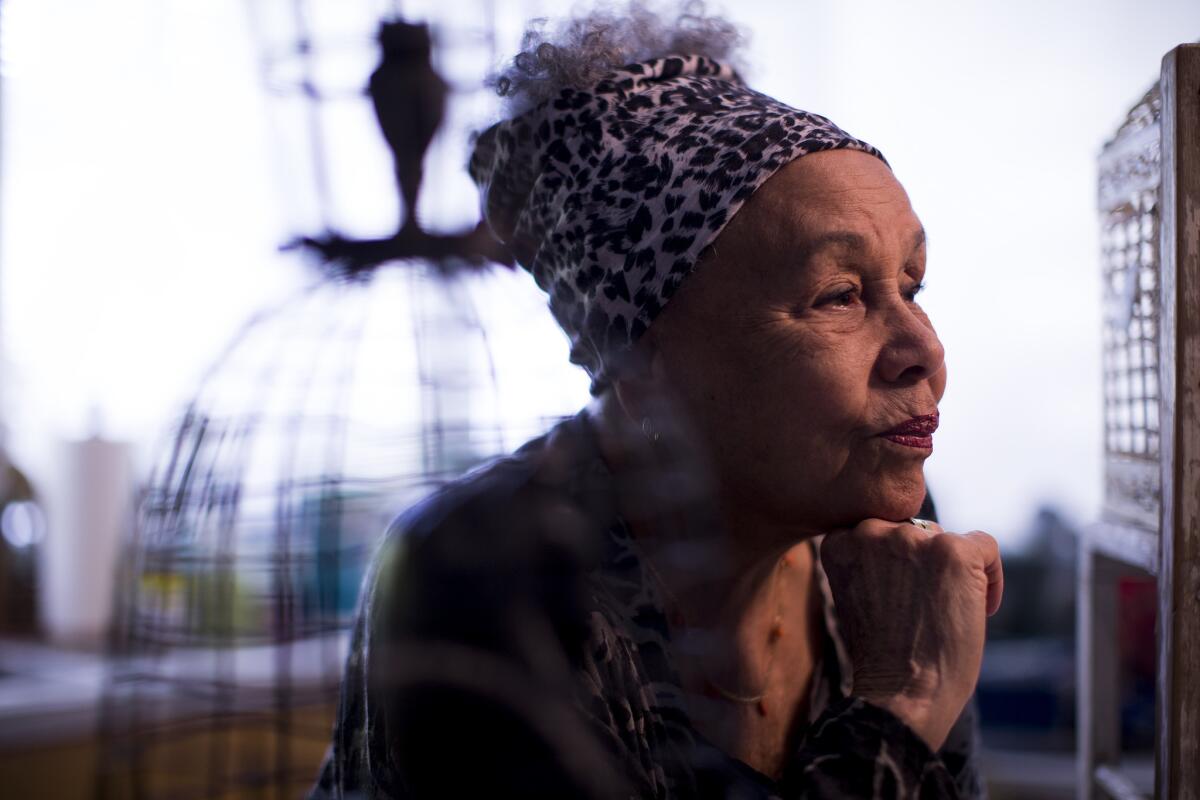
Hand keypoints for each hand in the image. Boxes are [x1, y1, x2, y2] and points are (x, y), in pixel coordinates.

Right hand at [819, 519, 1002, 750]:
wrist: (901, 693)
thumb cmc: (880, 655)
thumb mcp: (856, 592)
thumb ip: (871, 559)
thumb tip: (914, 541)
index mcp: (840, 540)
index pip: (878, 529)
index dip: (895, 563)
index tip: (901, 597)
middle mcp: (871, 530)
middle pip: (912, 532)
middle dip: (924, 566)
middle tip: (926, 609)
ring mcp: (913, 539)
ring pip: (945, 539)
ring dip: (952, 572)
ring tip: (948, 614)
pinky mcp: (953, 551)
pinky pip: (984, 545)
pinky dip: (992, 576)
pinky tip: (983, 608)